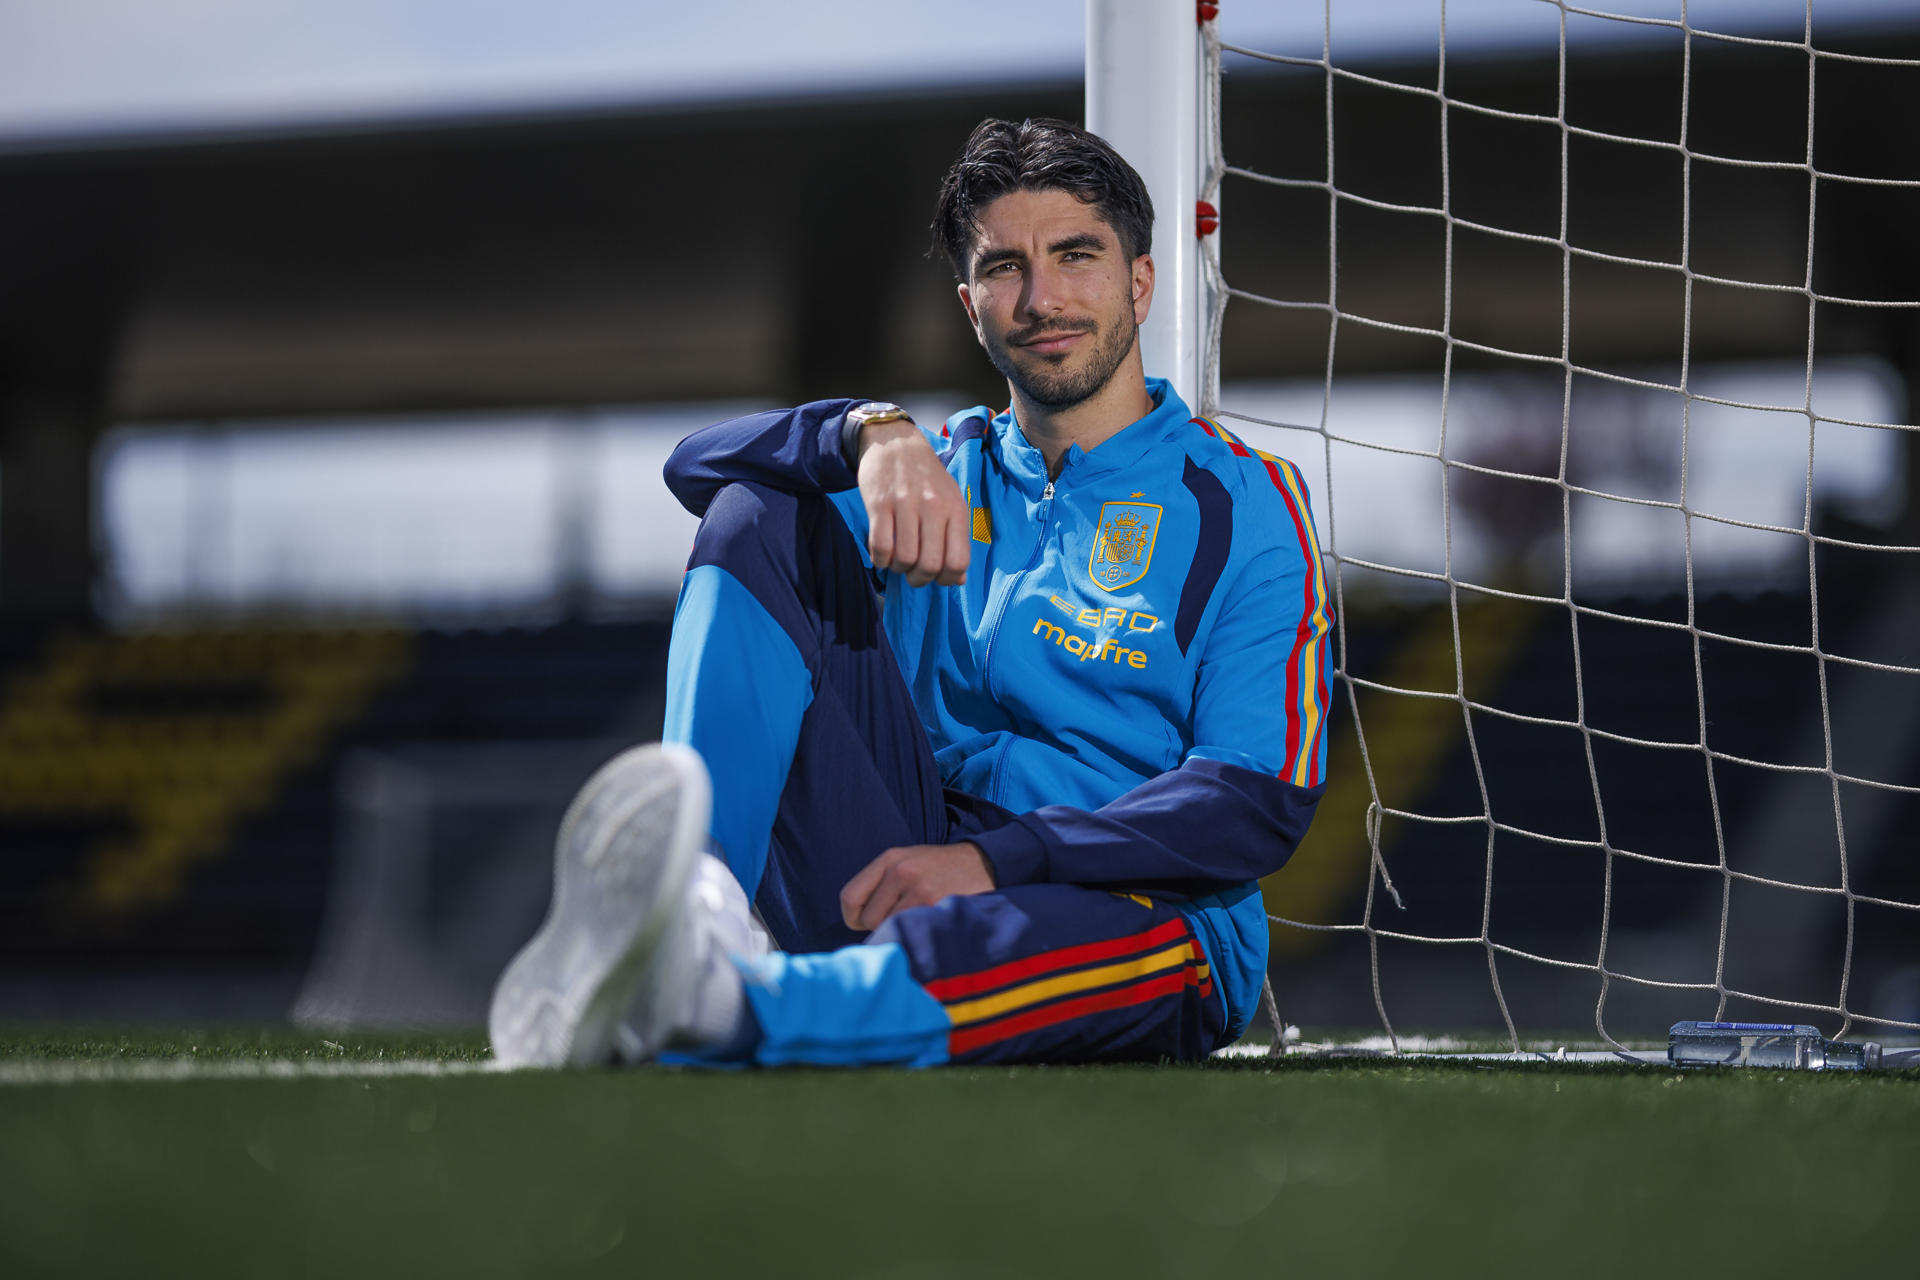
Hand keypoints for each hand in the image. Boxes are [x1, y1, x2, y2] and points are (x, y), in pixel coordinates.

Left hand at [840, 841, 995, 931]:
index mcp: (890, 859)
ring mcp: (921, 889)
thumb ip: (881, 885)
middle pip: (869, 919)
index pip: (849, 897)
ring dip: (902, 932)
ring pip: (890, 929)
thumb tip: (856, 922)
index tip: (866, 923)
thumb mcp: (908, 862)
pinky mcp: (937, 906)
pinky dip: (916, 936)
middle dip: (882, 927)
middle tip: (905, 920)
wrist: (985, 864)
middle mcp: (901, 871)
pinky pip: (911, 934)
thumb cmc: (940, 870)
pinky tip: (929, 927)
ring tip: (920, 920)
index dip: (854, 917)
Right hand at [856, 419, 970, 586]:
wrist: (896, 443)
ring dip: (899, 569)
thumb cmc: (926, 477)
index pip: (958, 561)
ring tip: (898, 561)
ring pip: (904, 559)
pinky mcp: (879, 504)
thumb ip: (956, 539)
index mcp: (955, 509)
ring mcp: (905, 504)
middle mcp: (933, 507)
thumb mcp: (950, 501)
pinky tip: (882, 554)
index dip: (947, 579)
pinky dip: (880, 560)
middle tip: (913, 572)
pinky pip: (880, 547)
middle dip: (919, 578)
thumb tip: (959, 580)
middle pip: (929, 565)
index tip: (937, 576)